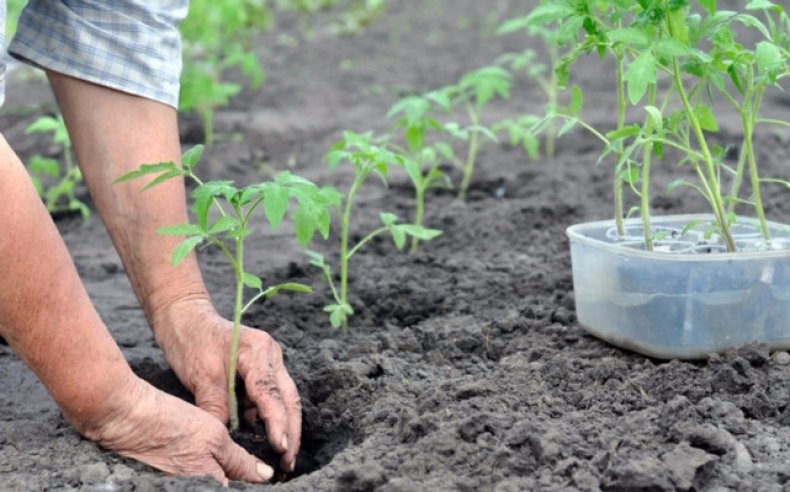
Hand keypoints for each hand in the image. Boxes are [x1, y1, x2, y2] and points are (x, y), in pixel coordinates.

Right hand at [82, 377, 273, 485]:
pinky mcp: (170, 482)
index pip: (242, 490)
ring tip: (231, 460)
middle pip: (227, 487)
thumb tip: (265, 476)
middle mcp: (193, 490)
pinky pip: (197, 481)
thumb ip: (240, 461)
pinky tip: (209, 459)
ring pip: (213, 484)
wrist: (127, 418)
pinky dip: (207, 472)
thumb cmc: (171, 424)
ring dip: (225, 475)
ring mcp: (180, 487)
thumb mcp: (214, 437)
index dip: (255, 484)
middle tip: (254, 465)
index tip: (270, 473)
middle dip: (240, 479)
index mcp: (210, 486)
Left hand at [152, 299, 301, 472]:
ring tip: (281, 456)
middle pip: (289, 398)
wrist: (184, 316)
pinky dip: (267, 417)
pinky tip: (264, 437)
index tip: (280, 448)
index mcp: (259, 351)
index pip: (272, 394)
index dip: (278, 423)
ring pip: (283, 399)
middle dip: (291, 431)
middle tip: (289, 462)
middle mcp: (271, 355)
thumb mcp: (201, 376)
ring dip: (283, 426)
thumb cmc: (191, 340)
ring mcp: (269, 362)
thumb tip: (226, 440)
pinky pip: (269, 397)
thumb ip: (217, 408)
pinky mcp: (261, 370)